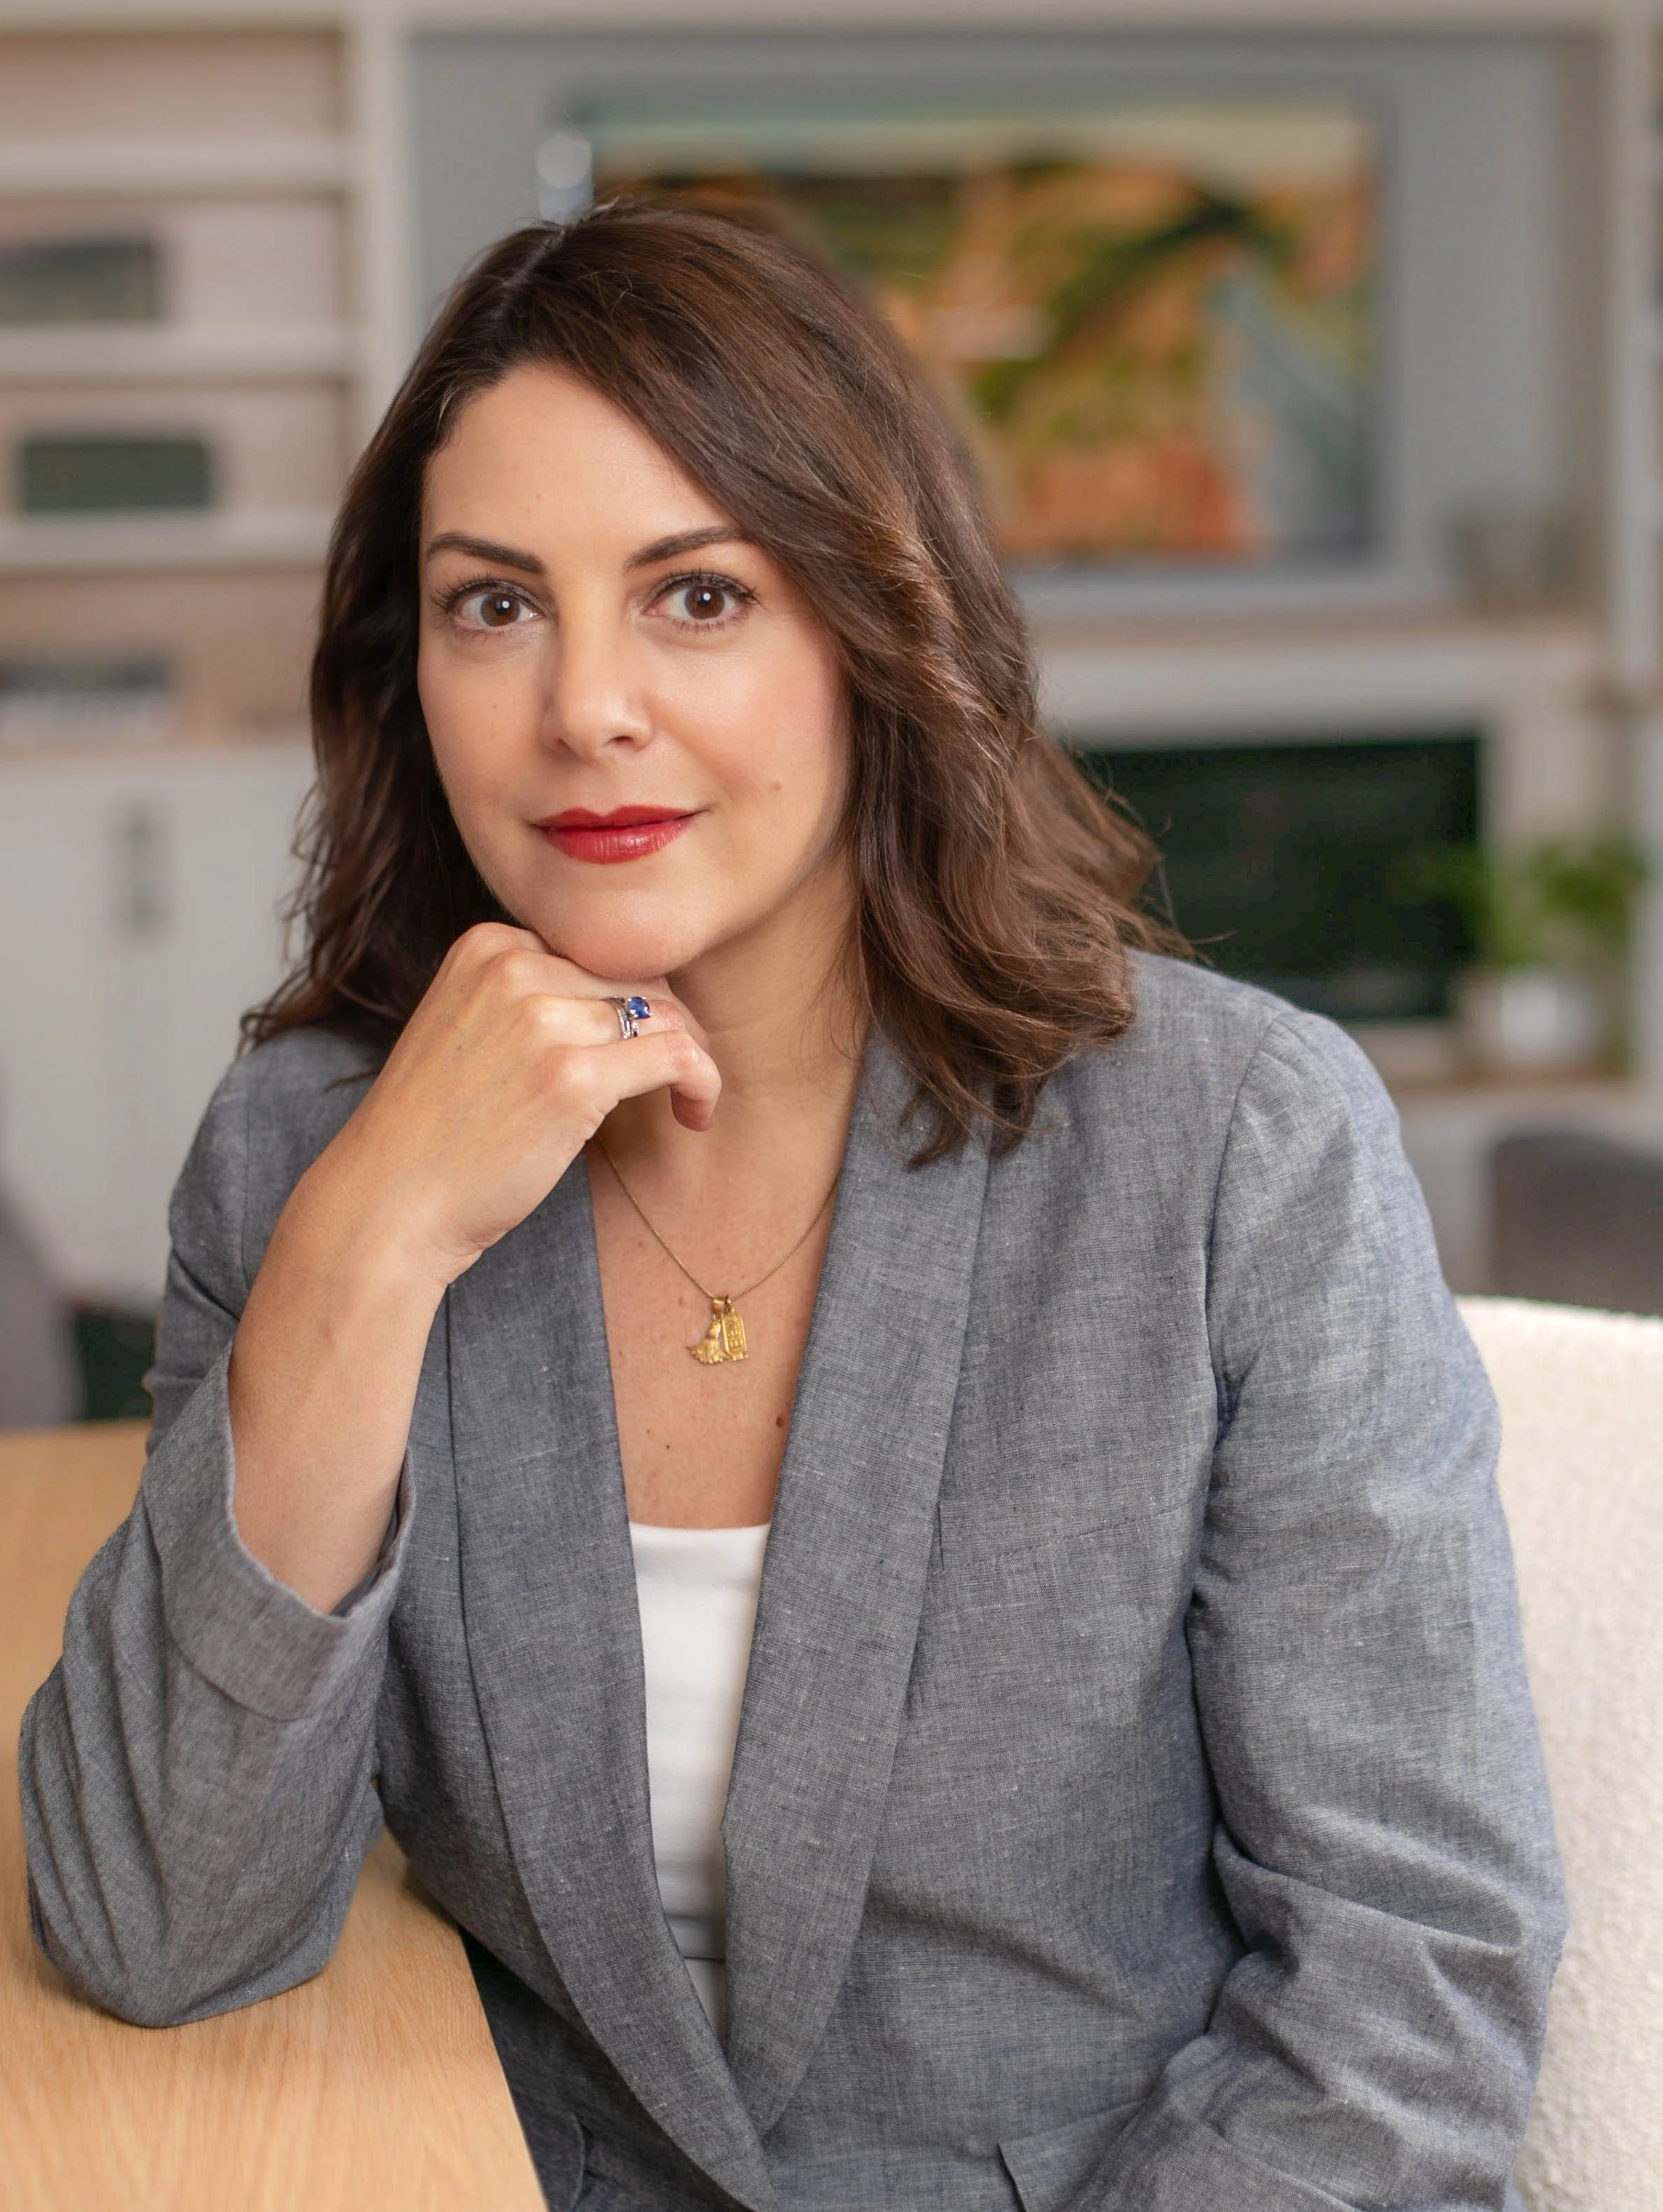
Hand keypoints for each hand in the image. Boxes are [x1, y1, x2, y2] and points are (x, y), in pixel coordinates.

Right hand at [297, 922, 720, 1291]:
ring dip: (691, 1059)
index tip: (642, 1046)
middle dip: (670, 1026)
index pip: (599, 951)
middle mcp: (514, 966)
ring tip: (688, 1102)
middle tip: (678, 1079)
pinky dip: (702, 1084)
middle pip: (639, 978)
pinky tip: (695, 1115)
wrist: (387, 1201)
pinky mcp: (572, 1077)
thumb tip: (632, 998)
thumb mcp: (470, 1030)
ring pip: (666, 1015)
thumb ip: (531, 999)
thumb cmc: (435, 1133)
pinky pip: (678, 1056)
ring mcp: (542, 1019)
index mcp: (487, 945)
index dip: (636, 999)